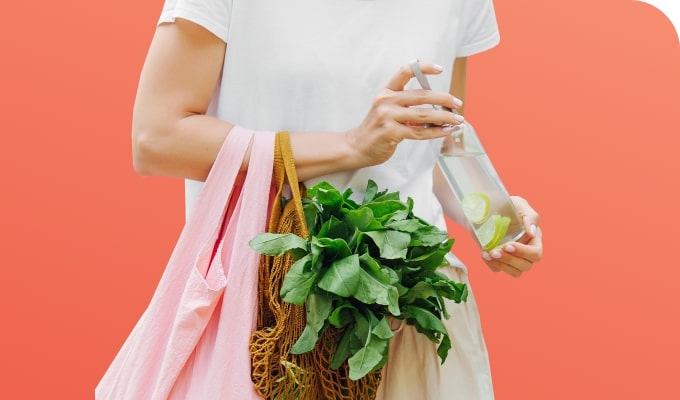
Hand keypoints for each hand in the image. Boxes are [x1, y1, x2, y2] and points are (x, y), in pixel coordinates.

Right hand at [345, 62, 464, 166]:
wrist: (357, 146)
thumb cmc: (376, 128)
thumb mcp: (388, 110)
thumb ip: (408, 106)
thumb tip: (438, 108)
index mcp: (386, 91)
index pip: (406, 71)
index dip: (424, 68)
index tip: (440, 69)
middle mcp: (386, 101)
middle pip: (422, 95)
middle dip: (444, 99)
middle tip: (457, 103)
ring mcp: (388, 116)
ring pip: (423, 114)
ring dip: (444, 117)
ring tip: (457, 120)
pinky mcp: (391, 132)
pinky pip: (419, 131)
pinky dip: (435, 132)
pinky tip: (445, 131)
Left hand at [481, 196, 542, 276]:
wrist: (484, 209)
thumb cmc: (505, 204)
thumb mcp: (519, 204)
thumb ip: (530, 216)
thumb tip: (532, 232)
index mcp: (534, 238)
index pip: (536, 253)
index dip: (523, 253)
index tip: (508, 245)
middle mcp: (525, 250)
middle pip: (526, 265)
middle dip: (510, 260)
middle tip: (494, 251)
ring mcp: (513, 257)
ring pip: (515, 272)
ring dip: (501, 265)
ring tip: (488, 254)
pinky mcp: (499, 259)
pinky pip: (498, 269)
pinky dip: (491, 264)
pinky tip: (484, 253)